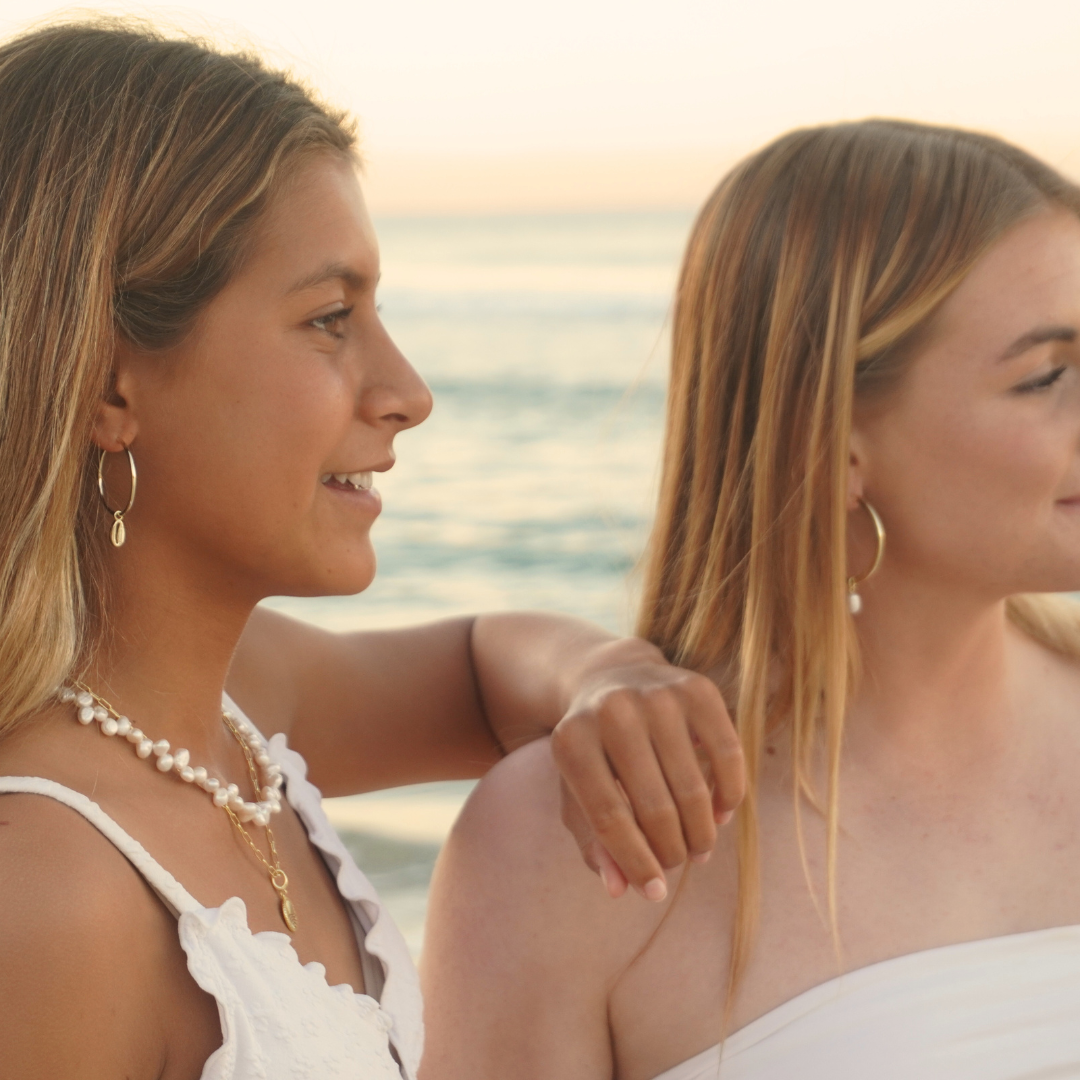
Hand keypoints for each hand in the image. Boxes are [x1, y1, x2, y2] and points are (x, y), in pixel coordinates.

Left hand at [549, 642, 743, 900]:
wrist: (611, 676)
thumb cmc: (593, 750)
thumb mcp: (577, 792)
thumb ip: (593, 842)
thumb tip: (621, 889)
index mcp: (571, 741)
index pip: (608, 818)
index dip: (635, 863)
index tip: (654, 891)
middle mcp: (613, 712)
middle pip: (655, 808)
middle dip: (671, 851)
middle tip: (677, 863)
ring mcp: (657, 697)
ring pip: (693, 789)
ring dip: (701, 833)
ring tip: (698, 848)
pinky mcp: (698, 689)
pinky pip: (727, 757)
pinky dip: (728, 796)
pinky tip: (719, 814)